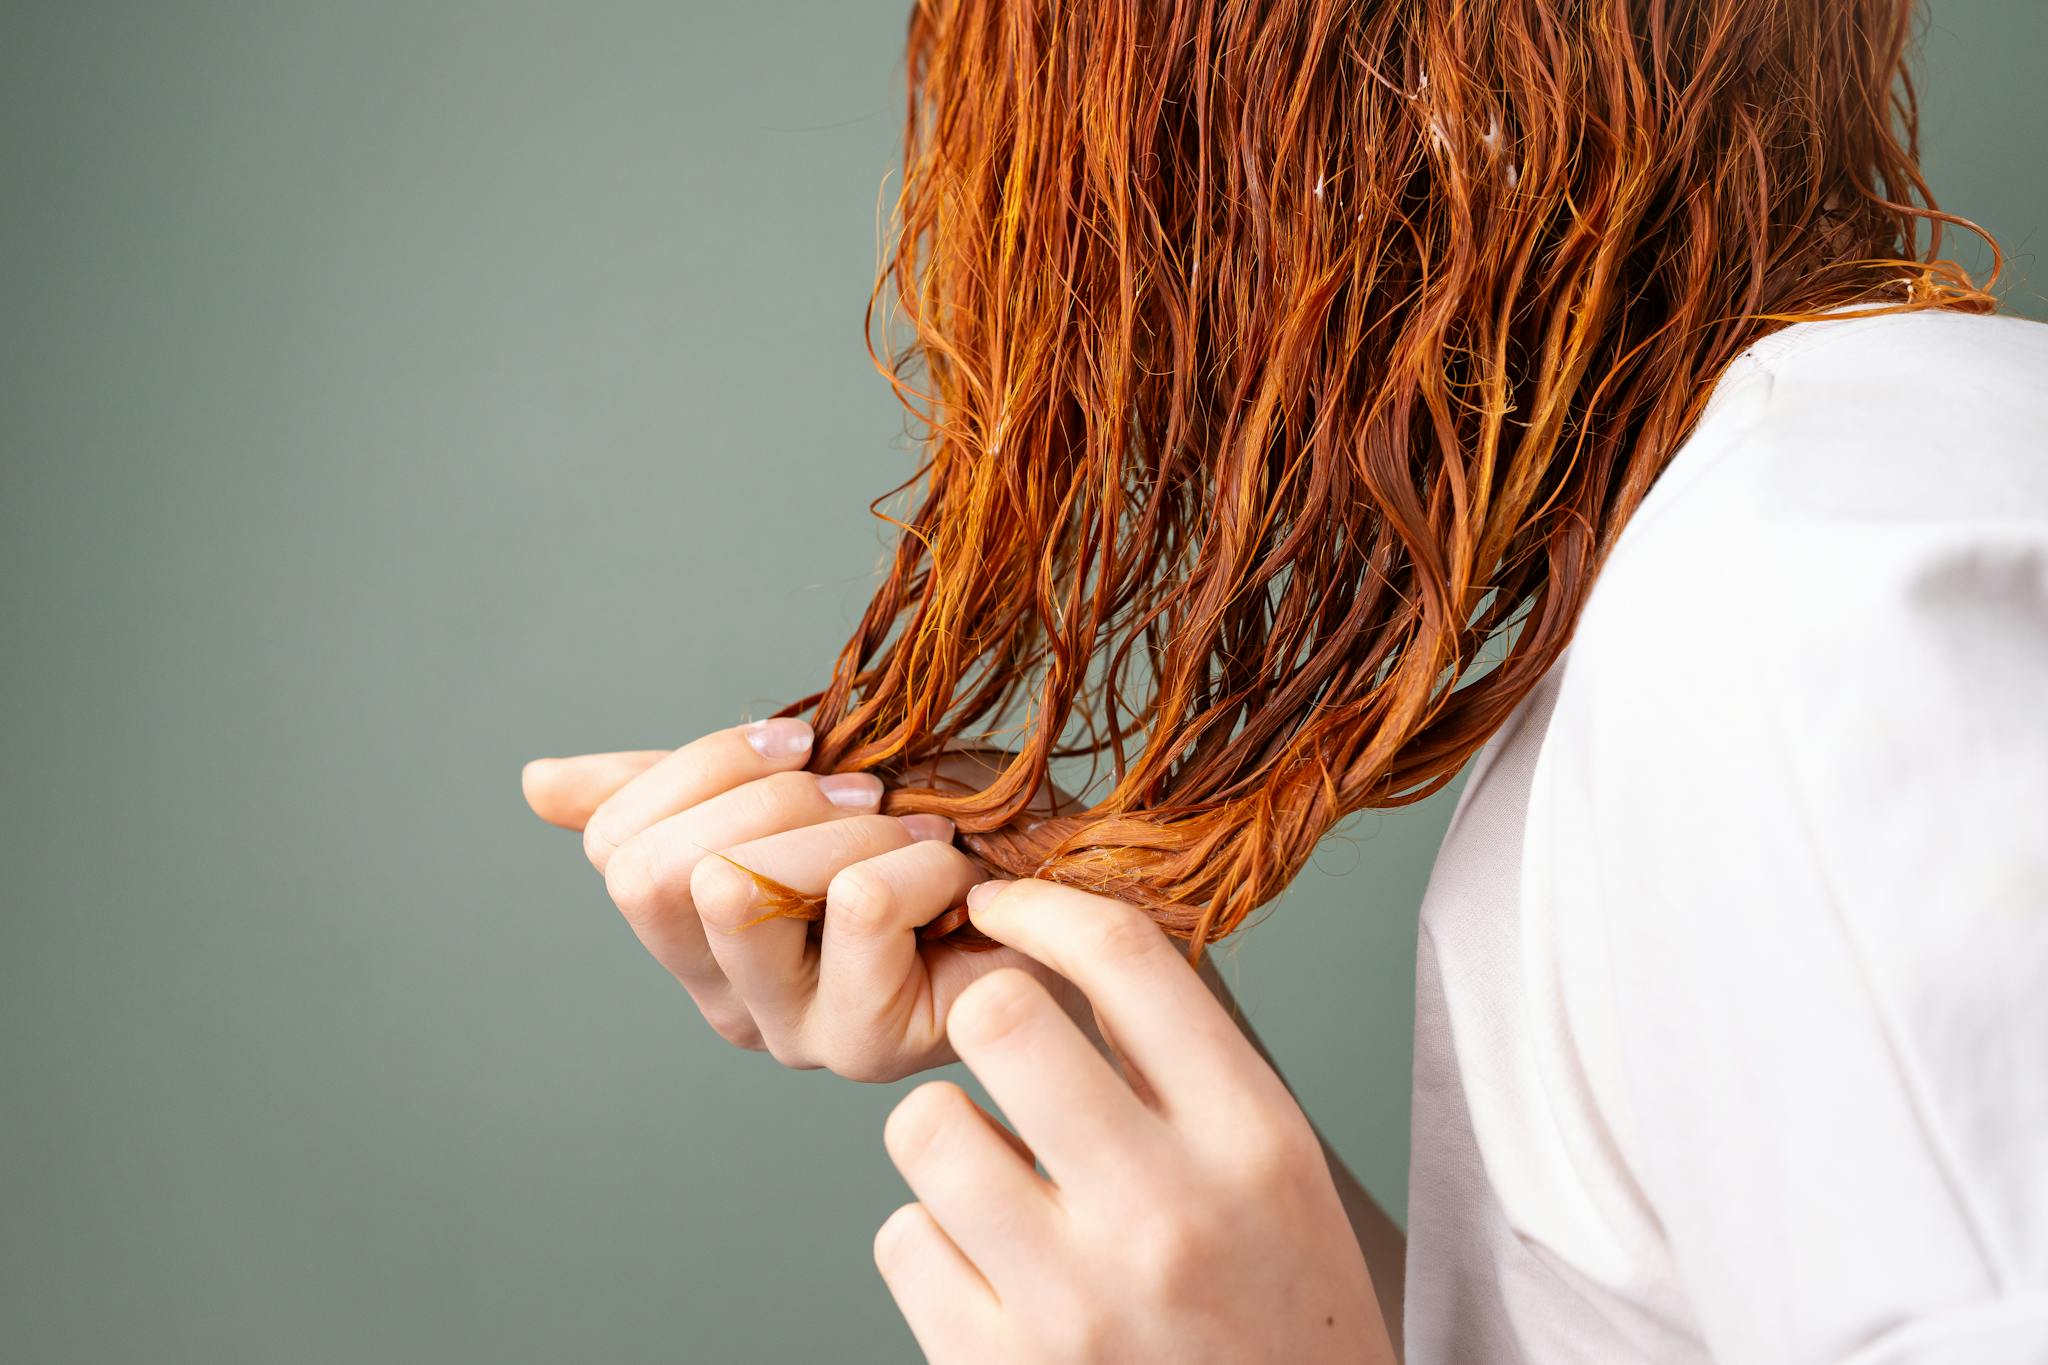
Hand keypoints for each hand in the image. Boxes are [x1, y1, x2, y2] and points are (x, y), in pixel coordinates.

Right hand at [520, 719, 1094, 1080]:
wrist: (1065, 887)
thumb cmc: (936, 834)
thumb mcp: (799, 784)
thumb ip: (676, 789)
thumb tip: (535, 785)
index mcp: (691, 931)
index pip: (615, 846)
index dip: (705, 767)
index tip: (801, 741)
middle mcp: (723, 997)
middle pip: (653, 875)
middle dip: (763, 799)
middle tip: (860, 794)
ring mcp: (791, 1032)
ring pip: (740, 889)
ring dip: (841, 832)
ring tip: (915, 836)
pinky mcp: (868, 1047)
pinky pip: (857, 907)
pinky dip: (920, 861)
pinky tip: (960, 882)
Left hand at [874, 878, 1395, 1364]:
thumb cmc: (1275, 1310)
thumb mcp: (1274, 1170)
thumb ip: (1183, 1063)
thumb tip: (1062, 938)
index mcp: (1252, 1140)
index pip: (1126, 958)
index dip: (1040, 905)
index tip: (1003, 906)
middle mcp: (1165, 1213)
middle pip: (999, 1017)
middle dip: (983, 1014)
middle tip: (1001, 1046)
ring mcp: (1073, 1302)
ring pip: (924, 1125)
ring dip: (949, 1138)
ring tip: (999, 1175)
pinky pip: (900, 1239)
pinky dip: (934, 1243)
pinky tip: (991, 1269)